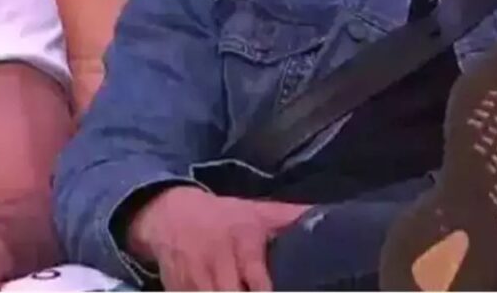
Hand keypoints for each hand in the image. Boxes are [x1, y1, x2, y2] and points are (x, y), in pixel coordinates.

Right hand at [127, 186, 309, 290]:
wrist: (169, 212)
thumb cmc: (223, 217)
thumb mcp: (255, 212)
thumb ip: (289, 219)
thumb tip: (328, 217)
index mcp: (241, 241)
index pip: (258, 280)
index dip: (265, 292)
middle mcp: (217, 261)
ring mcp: (195, 278)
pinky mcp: (177, 289)